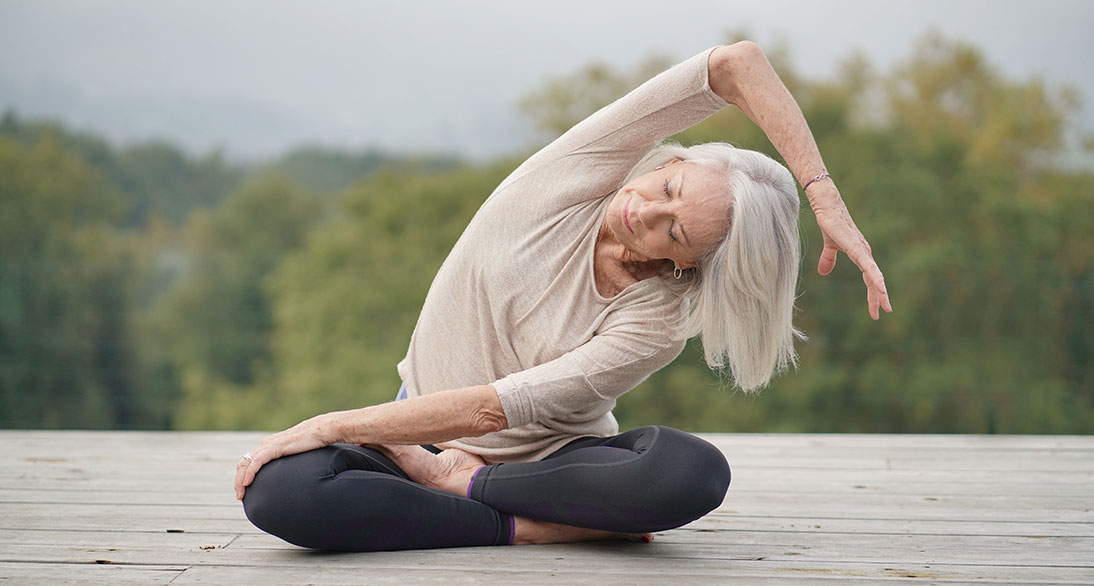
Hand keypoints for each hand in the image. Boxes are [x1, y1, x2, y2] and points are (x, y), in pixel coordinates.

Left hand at [234, 413, 337, 499]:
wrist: (321, 430)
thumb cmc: (313, 442)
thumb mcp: (296, 453)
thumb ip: (289, 461)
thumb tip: (292, 474)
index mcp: (269, 445)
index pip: (249, 461)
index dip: (243, 475)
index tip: (244, 489)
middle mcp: (265, 444)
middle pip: (243, 463)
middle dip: (238, 480)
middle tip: (239, 495)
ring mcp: (269, 445)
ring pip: (247, 463)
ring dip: (241, 480)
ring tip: (241, 493)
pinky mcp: (274, 447)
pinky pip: (257, 462)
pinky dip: (250, 473)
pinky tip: (247, 483)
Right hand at [808, 184, 892, 319]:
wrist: (827, 206)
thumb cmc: (831, 222)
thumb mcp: (830, 246)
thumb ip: (829, 259)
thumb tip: (823, 273)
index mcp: (861, 255)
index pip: (869, 278)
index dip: (873, 293)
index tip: (876, 309)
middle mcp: (865, 254)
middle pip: (874, 280)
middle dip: (879, 297)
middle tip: (884, 312)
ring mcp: (862, 251)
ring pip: (874, 275)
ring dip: (879, 291)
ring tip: (885, 306)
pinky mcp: (856, 248)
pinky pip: (868, 266)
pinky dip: (876, 278)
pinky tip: (881, 288)